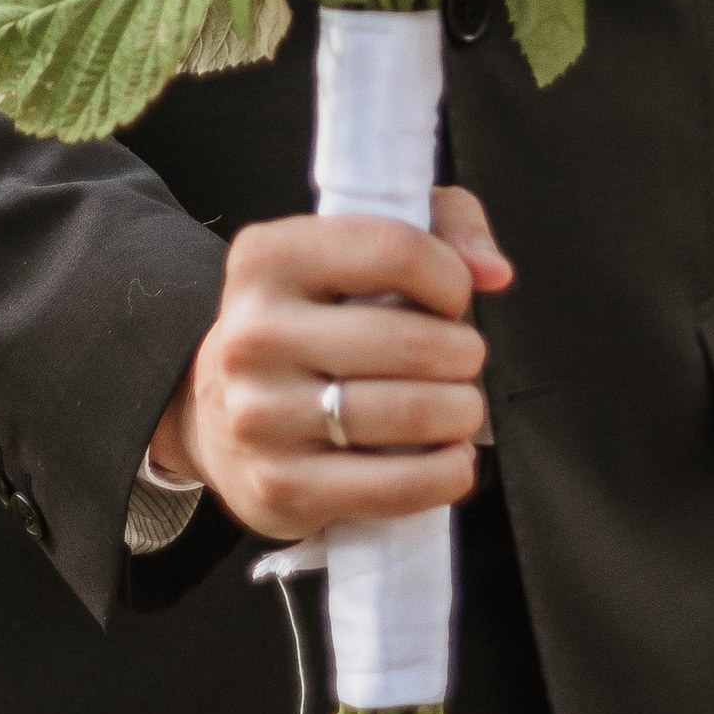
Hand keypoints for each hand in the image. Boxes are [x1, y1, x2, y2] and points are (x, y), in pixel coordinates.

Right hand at [148, 187, 512, 543]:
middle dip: (464, 353)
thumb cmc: (311, 322)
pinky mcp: (281, 485)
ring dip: (462, 411)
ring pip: (411, 413)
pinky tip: (451, 458)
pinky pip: (396, 486)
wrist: (220, 415)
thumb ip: (442, 226)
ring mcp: (261, 415)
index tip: (453, 297)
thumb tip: (493, 271)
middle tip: (461, 359)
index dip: (449, 277)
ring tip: (457, 406)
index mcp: (267, 259)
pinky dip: (446, 473)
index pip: (394, 251)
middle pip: (412, 342)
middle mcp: (253, 335)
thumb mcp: (357, 248)